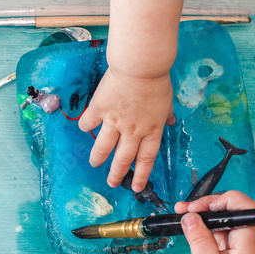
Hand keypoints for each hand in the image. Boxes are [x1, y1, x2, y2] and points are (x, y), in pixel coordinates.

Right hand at [78, 68, 174, 191]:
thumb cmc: (156, 80)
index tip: (137, 187)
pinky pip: (88, 123)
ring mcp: (114, 123)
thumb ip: (166, 114)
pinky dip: (85, 126)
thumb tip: (170, 122)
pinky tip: (84, 127)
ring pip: (103, 148)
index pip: (146, 159)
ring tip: (94, 163)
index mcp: (151, 130)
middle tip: (112, 182)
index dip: (141, 175)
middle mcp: (132, 132)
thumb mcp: (167, 101)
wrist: (140, 66)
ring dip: (98, 158)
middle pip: (123, 160)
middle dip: (116, 175)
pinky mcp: (99, 110)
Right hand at [175, 190, 254, 253]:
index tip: (200, 206)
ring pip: (226, 222)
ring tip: (185, 221)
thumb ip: (198, 239)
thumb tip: (190, 217)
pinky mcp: (240, 253)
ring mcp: (246, 247)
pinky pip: (225, 235)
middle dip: (207, 207)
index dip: (220, 200)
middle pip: (232, 211)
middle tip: (185, 210)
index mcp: (248, 242)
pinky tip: (196, 235)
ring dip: (206, 220)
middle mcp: (251, 242)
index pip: (243, 206)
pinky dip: (210, 232)